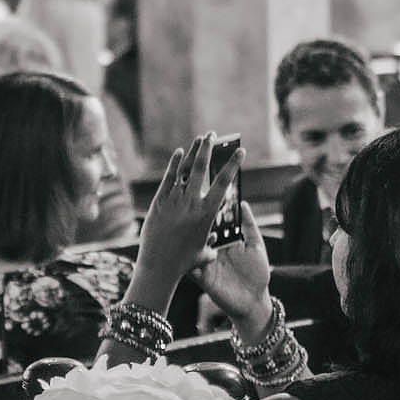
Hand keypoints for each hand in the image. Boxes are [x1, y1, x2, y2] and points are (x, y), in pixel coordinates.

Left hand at [132, 133, 243, 291]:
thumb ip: (211, 245)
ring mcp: (174, 200)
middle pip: (201, 168)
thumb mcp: (203, 253)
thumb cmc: (184, 262)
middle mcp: (191, 203)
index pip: (223, 183)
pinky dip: (174, 164)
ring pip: (185, 169)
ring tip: (200, 139)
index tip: (240, 151)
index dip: (233, 165)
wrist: (159, 265)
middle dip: (208, 148)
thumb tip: (214, 242)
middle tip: (213, 134)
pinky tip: (180, 152)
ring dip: (193, 152)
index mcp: (207, 213)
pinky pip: (169, 178)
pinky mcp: (159, 201)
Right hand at [193, 202, 272, 337]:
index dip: (212, 212)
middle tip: (202, 213)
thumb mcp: (256, 246)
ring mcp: (206, 263)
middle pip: (202, 233)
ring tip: (202, 232)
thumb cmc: (258, 273)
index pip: (214, 223)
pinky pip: (191, 267)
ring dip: (194, 240)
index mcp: (224, 241)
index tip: (210, 199)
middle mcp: (213, 250)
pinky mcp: (202, 277)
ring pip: (194, 248)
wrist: (255, 301)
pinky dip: (191, 259)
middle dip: (200, 223)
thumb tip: (243, 203)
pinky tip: (194, 252)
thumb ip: (249, 226)